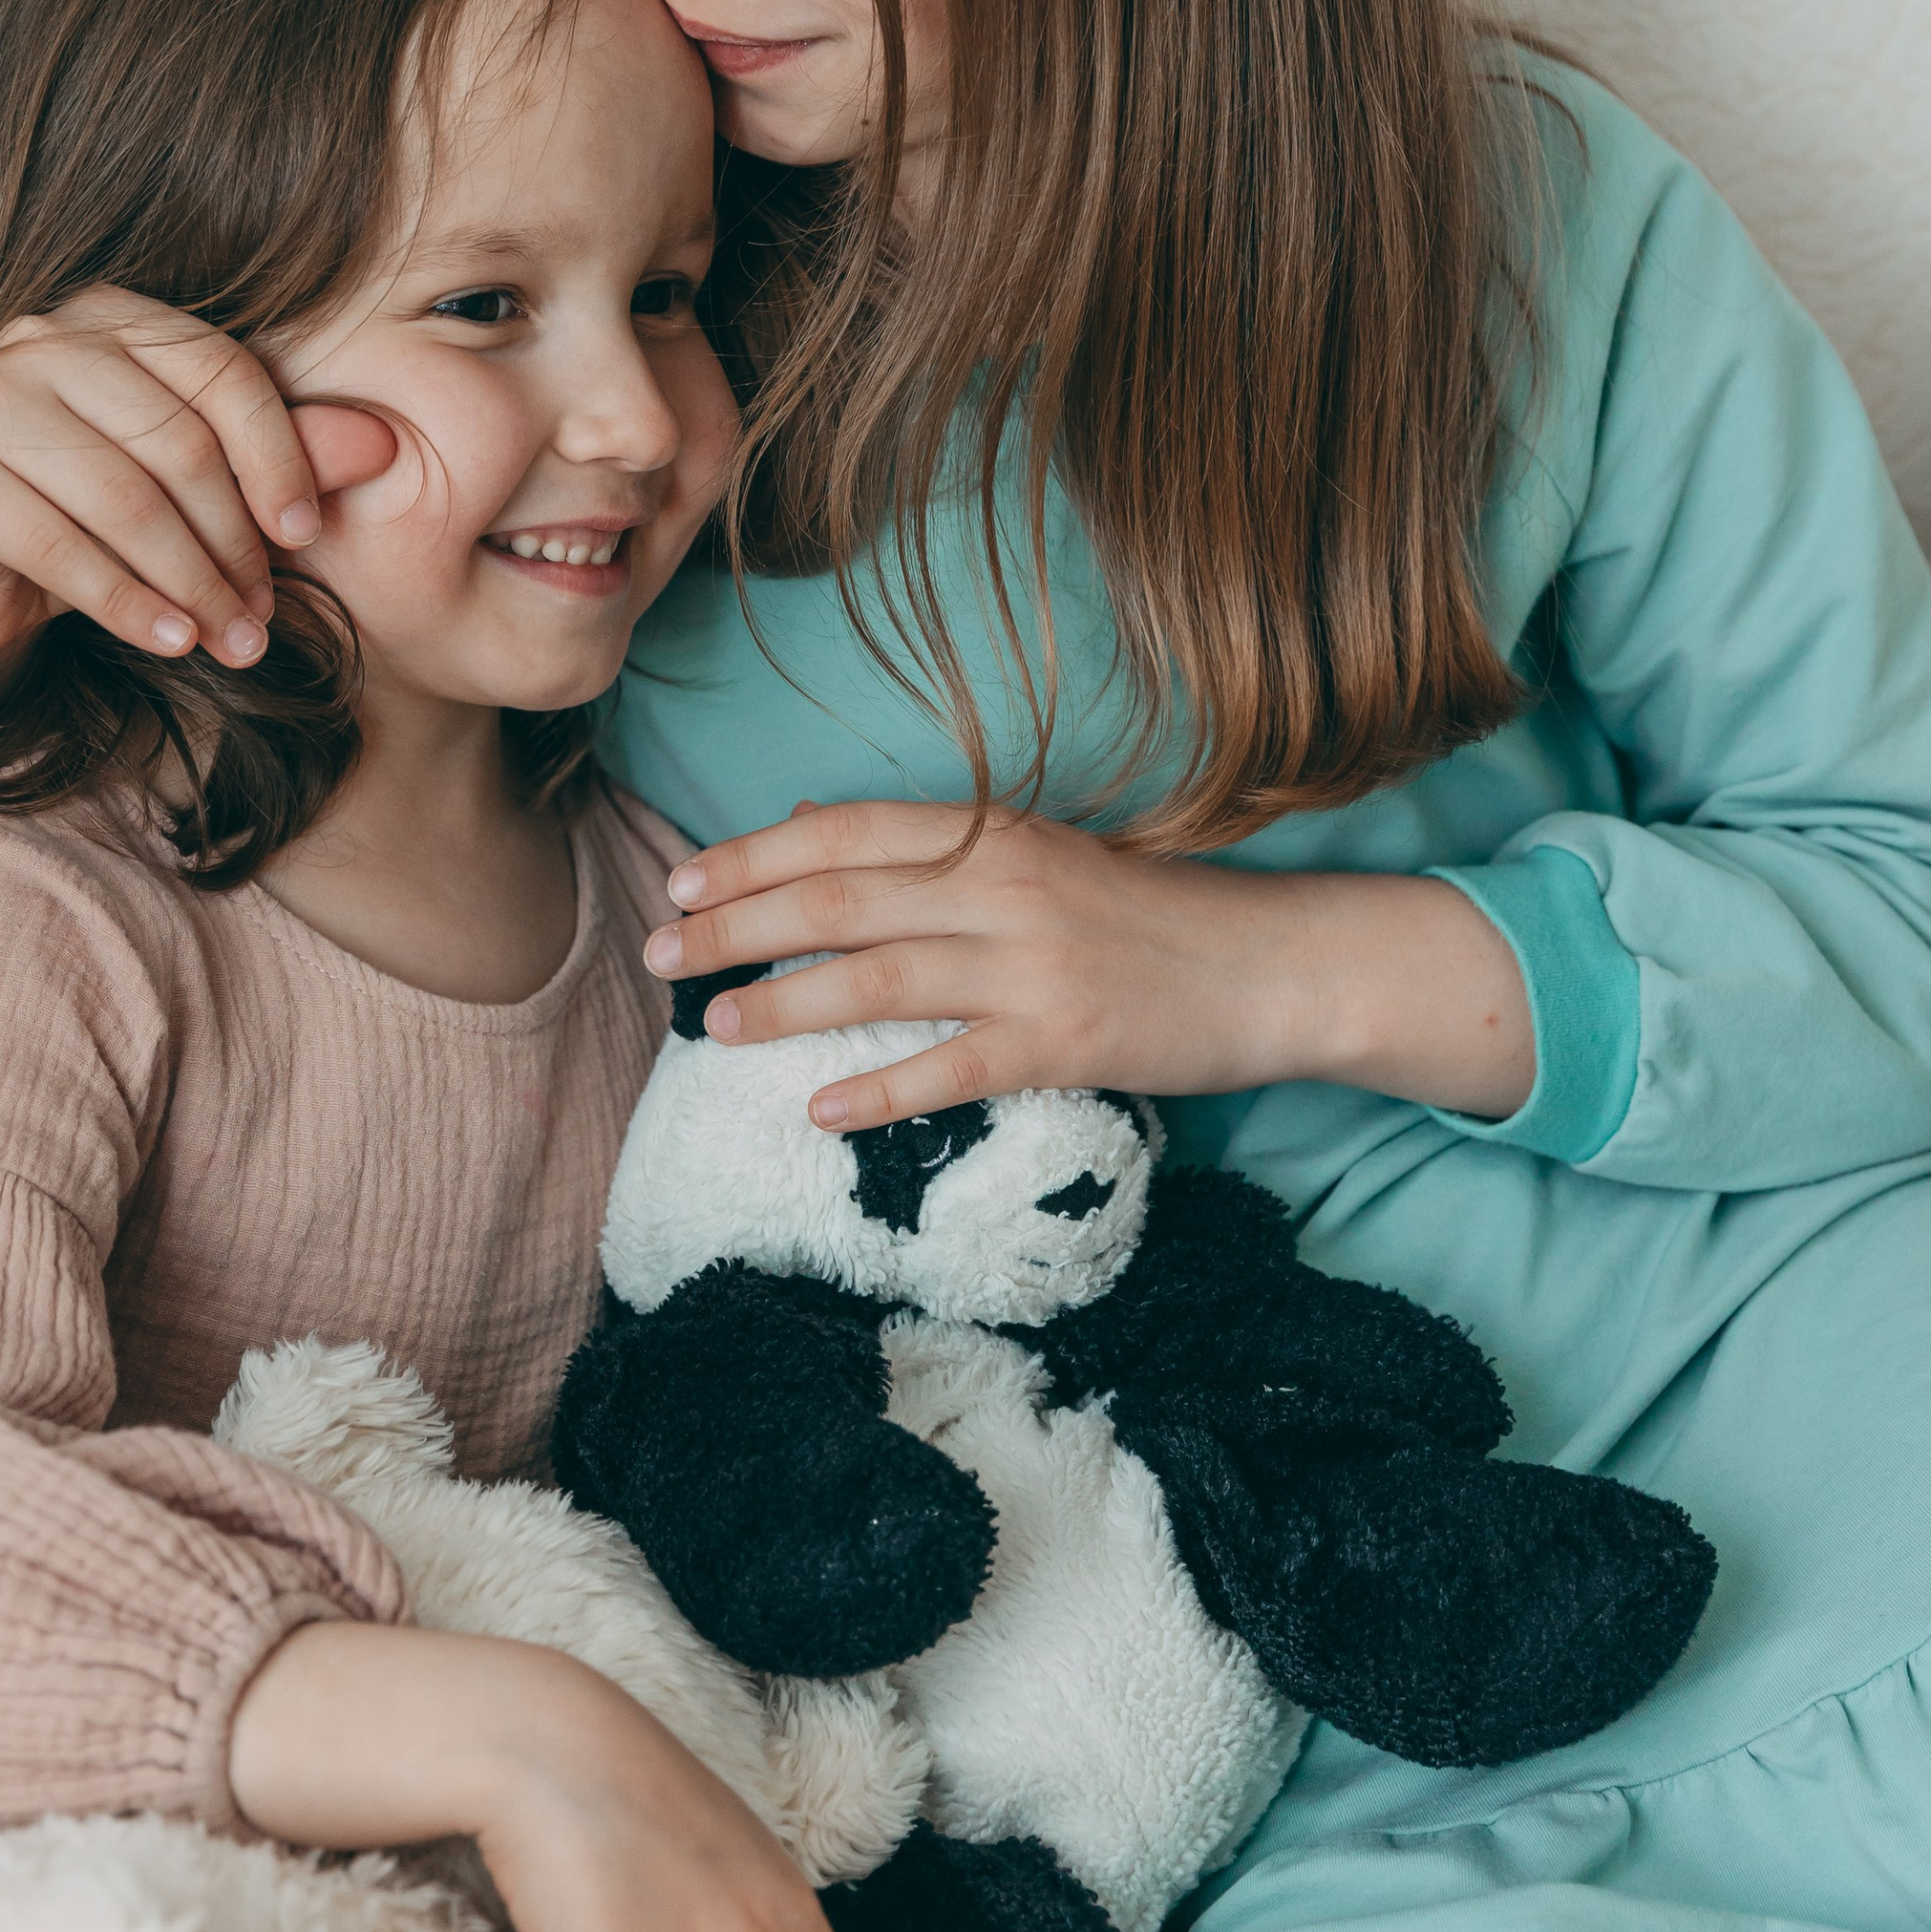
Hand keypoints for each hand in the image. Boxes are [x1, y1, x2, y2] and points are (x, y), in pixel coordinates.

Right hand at [0, 287, 397, 739]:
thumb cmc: (94, 521)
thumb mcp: (196, 488)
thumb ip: (280, 455)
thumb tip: (383, 441)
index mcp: (108, 316)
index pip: (220, 370)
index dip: (277, 456)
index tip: (306, 536)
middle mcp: (34, 341)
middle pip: (176, 441)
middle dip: (234, 541)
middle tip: (264, 613)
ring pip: (124, 500)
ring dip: (192, 583)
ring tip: (232, 640)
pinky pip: (60, 548)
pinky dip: (128, 603)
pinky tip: (172, 641)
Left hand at [641, 800, 1537, 1126]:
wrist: (1269, 966)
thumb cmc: (1142, 913)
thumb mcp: (1036, 854)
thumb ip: (928, 843)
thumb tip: (804, 823)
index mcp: (992, 834)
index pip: (844, 833)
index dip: (751, 857)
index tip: (681, 880)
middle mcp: (1004, 889)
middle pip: (839, 900)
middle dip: (737, 926)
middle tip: (660, 955)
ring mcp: (1034, 968)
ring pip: (880, 980)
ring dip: (785, 1002)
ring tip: (715, 1027)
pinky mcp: (1064, 1044)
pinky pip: (952, 1069)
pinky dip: (880, 1089)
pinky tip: (819, 1108)